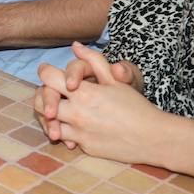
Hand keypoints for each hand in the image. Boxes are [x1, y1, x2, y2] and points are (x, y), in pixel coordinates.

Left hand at [36, 42, 172, 163]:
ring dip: (50, 116)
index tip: (49, 72)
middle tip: (51, 92)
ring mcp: (79, 133)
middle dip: (43, 95)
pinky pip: (65, 138)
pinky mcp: (85, 147)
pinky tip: (71, 126)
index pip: (48, 78)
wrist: (153, 138)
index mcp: (84, 93)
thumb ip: (94, 61)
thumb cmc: (135, 106)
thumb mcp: (115, 81)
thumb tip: (75, 46)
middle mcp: (77, 113)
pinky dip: (64, 131)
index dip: (45, 71)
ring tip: (58, 110)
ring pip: (49, 123)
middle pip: (41, 102)